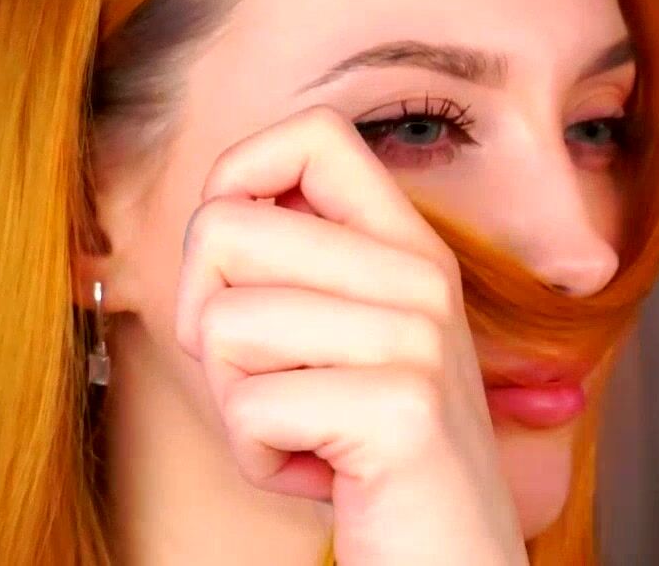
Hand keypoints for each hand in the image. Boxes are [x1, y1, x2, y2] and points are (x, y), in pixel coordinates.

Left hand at [175, 106, 528, 564]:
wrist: (450, 558)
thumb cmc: (369, 451)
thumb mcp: (340, 341)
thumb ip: (295, 269)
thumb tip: (213, 212)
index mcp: (405, 247)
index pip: (312, 136)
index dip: (238, 174)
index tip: (231, 255)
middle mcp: (419, 278)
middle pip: (222, 230)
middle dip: (207, 321)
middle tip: (263, 377)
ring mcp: (416, 339)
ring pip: (222, 325)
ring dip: (237, 400)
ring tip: (302, 429)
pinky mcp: (400, 409)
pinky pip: (249, 408)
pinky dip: (259, 457)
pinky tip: (319, 472)